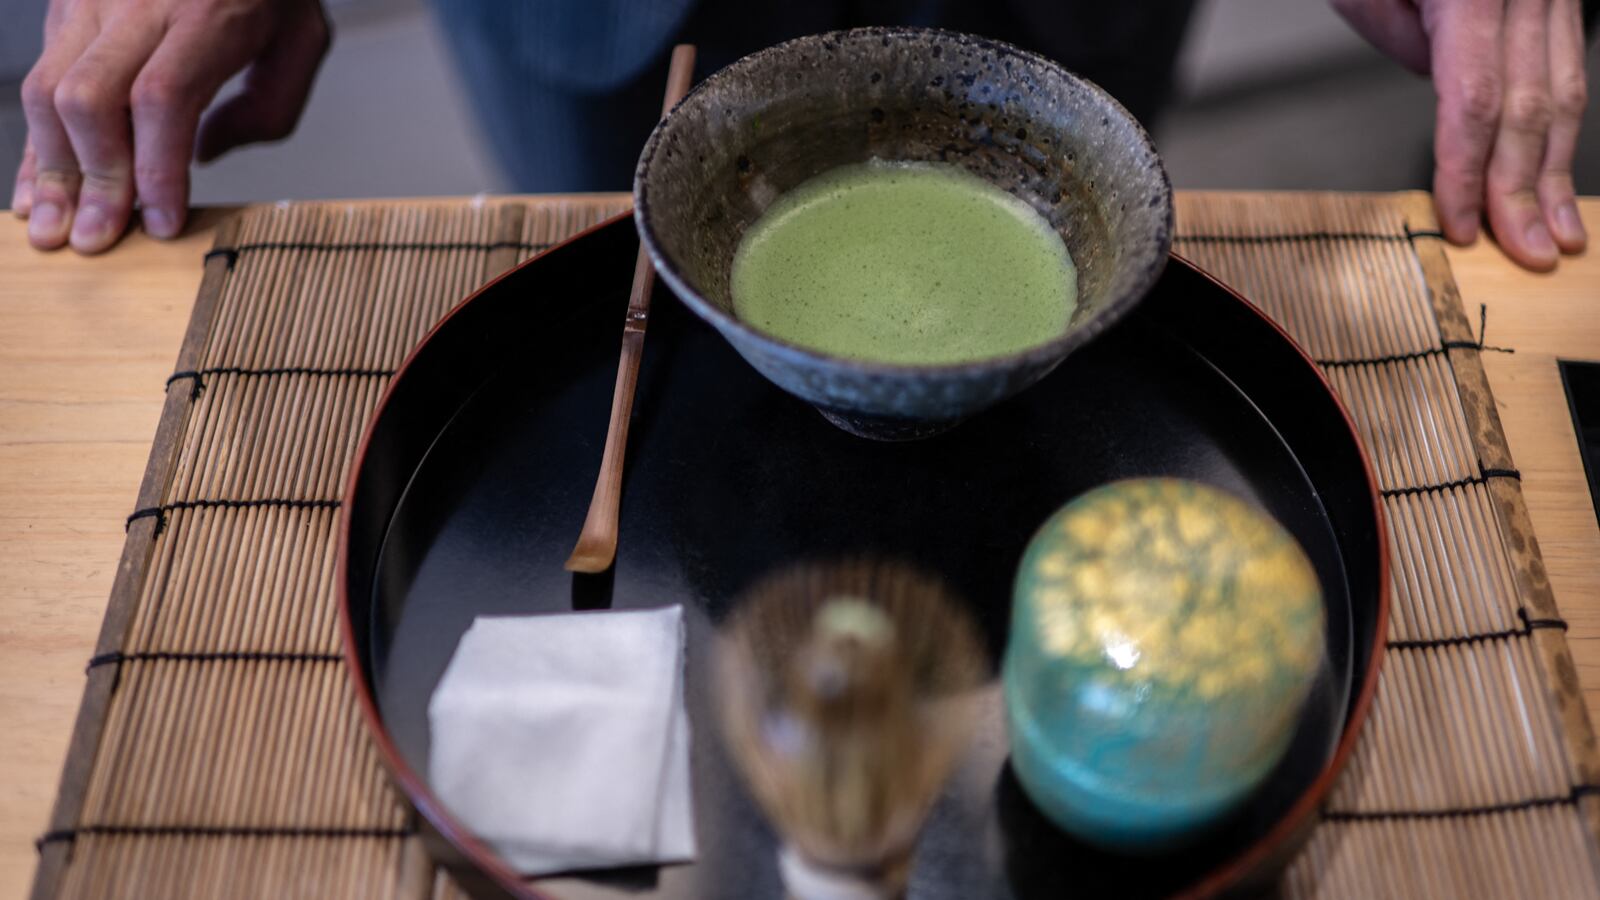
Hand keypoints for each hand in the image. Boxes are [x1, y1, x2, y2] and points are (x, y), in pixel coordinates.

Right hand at [11, 0, 329, 253]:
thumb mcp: (301, 40)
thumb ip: (268, 107)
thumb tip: (202, 157)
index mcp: (206, 12)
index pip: (162, 99)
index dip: (155, 169)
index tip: (163, 222)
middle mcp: (136, 2)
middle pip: (90, 100)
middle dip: (95, 180)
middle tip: (100, 240)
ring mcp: (91, 1)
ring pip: (49, 90)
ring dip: (52, 169)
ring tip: (55, 229)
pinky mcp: (66, 4)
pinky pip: (40, 77)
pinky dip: (37, 140)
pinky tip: (37, 188)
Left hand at [1333, 0, 1587, 269]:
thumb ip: (1408, 40)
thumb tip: (1451, 101)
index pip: (1476, 101)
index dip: (1468, 172)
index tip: (1462, 225)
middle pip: (1529, 107)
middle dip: (1527, 189)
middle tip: (1528, 253)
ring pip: (1563, 95)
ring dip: (1558, 171)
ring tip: (1559, 233)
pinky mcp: (1559, 0)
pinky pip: (1564, 72)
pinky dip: (1559, 131)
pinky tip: (1558, 177)